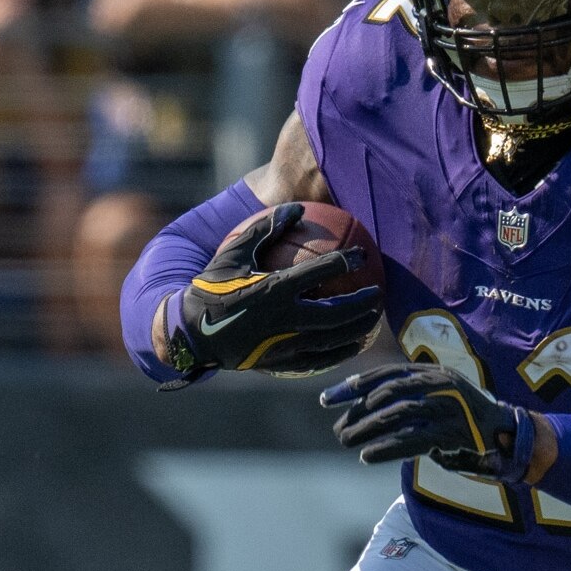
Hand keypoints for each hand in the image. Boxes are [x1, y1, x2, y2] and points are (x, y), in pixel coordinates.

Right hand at [173, 202, 380, 375]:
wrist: (191, 333)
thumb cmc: (212, 288)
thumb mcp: (232, 253)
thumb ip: (265, 229)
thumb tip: (297, 207)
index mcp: (274, 289)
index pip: (320, 272)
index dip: (346, 261)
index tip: (363, 254)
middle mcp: (284, 319)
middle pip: (338, 313)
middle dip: (364, 303)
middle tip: (379, 293)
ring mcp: (285, 345)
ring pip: (333, 340)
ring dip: (358, 329)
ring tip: (374, 320)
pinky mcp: (282, 363)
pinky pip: (320, 360)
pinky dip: (340, 353)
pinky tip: (353, 345)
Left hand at [319, 363, 528, 473]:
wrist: (508, 435)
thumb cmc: (467, 419)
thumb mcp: (439, 398)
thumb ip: (410, 397)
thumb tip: (364, 409)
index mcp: (434, 373)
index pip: (387, 374)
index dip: (355, 385)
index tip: (328, 399)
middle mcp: (441, 384)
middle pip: (389, 393)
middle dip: (357, 411)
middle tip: (337, 429)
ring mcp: (448, 407)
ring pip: (398, 415)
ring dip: (367, 429)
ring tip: (347, 442)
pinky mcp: (453, 433)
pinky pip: (412, 440)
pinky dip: (386, 449)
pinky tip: (367, 457)